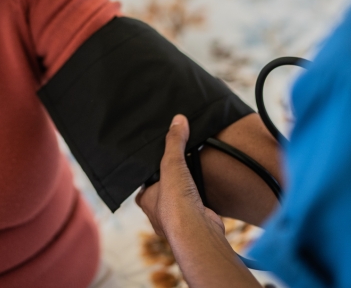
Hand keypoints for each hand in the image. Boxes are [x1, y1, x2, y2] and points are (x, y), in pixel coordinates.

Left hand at [136, 115, 261, 287]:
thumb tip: (178, 119)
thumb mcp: (172, 163)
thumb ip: (174, 142)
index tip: (160, 166)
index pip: (144, 187)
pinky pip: (196, 211)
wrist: (197, 230)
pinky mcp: (195, 225)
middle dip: (171, 187)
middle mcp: (159, 214)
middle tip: (180, 172)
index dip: (150, 177)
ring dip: (186, 196)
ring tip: (194, 181)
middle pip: (162, 195)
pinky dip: (201, 205)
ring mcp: (177, 222)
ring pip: (179, 205)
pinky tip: (206, 196)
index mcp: (147, 201)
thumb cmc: (176, 201)